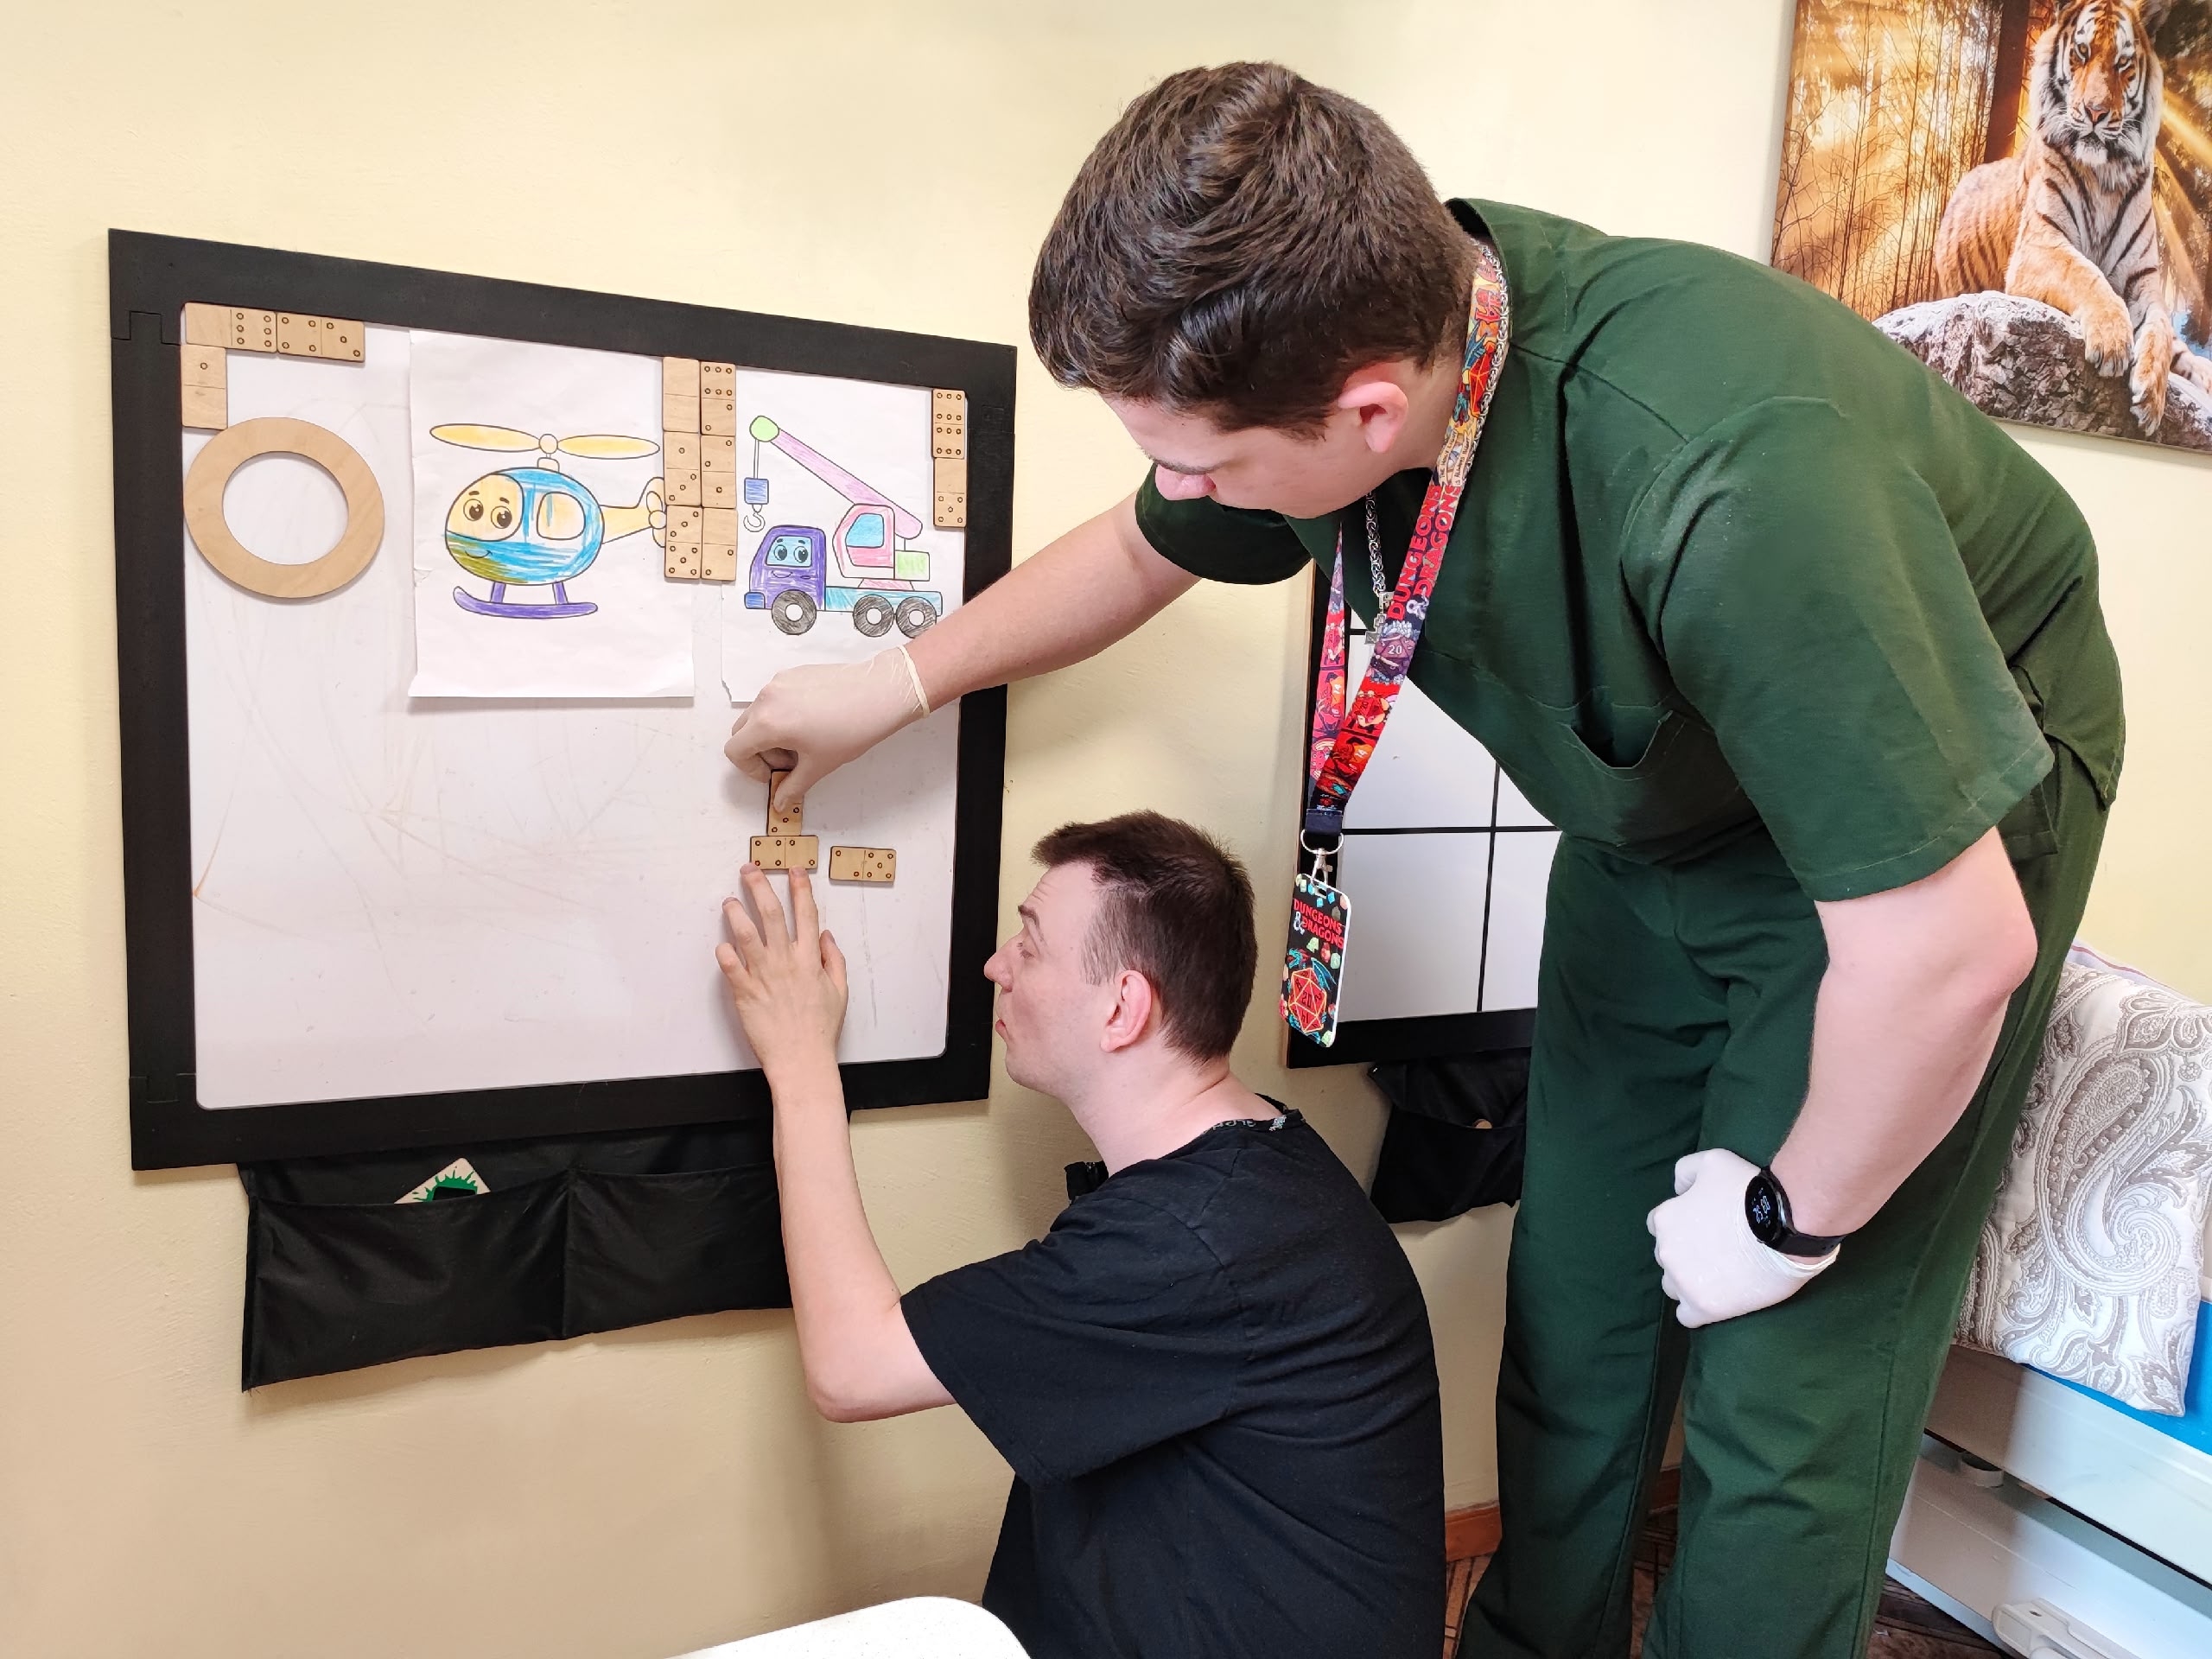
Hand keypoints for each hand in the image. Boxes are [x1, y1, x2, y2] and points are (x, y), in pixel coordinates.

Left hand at [717, 865, 849, 1079]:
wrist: (802, 1058)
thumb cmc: (821, 1028)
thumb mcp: (840, 991)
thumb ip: (834, 959)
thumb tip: (826, 936)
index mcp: (811, 958)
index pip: (806, 913)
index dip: (800, 888)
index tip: (793, 870)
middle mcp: (786, 961)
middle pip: (771, 913)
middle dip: (759, 886)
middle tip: (749, 870)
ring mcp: (763, 975)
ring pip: (745, 934)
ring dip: (735, 913)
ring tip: (729, 901)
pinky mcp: (744, 992)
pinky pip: (729, 966)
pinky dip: (723, 952)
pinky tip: (721, 944)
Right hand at [724, 648, 927, 799]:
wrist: (879, 693)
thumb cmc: (852, 727)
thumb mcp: (819, 765)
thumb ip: (793, 787)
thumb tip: (781, 802)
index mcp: (767, 723)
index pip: (735, 751)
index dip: (751, 770)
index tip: (774, 774)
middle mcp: (766, 699)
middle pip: (742, 732)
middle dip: (760, 752)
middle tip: (791, 761)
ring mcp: (778, 682)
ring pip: (758, 714)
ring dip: (771, 733)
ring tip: (804, 741)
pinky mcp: (792, 673)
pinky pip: (775, 698)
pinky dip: (782, 714)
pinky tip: (812, 722)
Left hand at [1646, 1149, 1836, 1328]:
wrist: (1785, 1222)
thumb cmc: (1749, 1188)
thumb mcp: (1711, 1161)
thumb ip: (1686, 1172)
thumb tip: (1678, 1190)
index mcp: (1665, 1219)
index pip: (1661, 1226)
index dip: (1683, 1227)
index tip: (1705, 1229)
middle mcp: (1666, 1252)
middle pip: (1668, 1257)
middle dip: (1687, 1254)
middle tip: (1719, 1251)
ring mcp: (1684, 1282)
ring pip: (1674, 1286)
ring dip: (1690, 1282)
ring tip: (1721, 1278)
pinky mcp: (1705, 1307)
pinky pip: (1687, 1317)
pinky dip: (1697, 1310)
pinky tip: (1716, 1302)